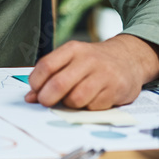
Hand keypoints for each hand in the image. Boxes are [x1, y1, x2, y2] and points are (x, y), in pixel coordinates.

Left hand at [24, 34, 158, 109]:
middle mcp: (88, 60)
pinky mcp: (116, 90)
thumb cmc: (93, 63)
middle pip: (59, 84)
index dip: (36, 83)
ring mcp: (104, 74)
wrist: (128, 59)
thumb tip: (30, 98)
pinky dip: (87, 108)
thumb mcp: (71, 60)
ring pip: (76, 99)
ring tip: (72, 100)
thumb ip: (50, 76)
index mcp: (72, 49)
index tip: (34, 92)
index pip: (46, 66)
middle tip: (46, 103)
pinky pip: (93, 107)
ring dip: (69, 105)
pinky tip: (91, 100)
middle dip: (47, 98)